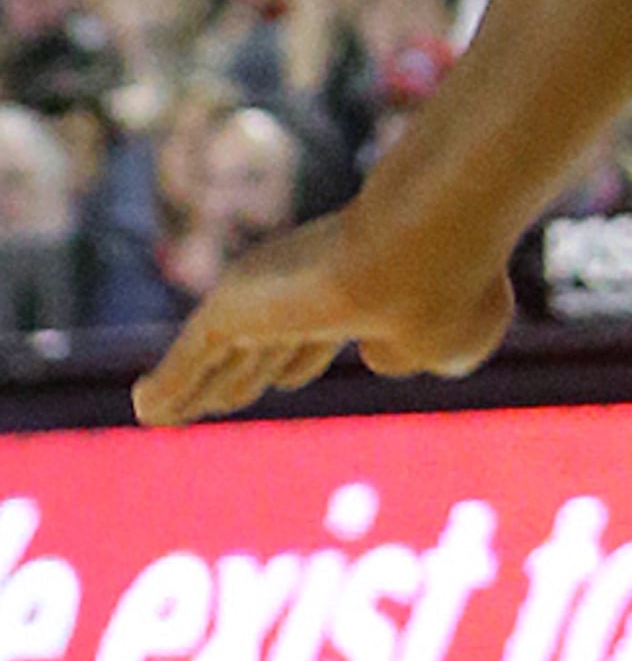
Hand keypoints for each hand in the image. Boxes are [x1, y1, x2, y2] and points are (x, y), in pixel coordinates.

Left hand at [134, 198, 516, 428]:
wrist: (421, 249)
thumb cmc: (451, 289)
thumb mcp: (456, 338)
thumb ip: (420, 351)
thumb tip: (380, 354)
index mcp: (363, 298)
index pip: (323, 334)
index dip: (301, 359)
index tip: (287, 377)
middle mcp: (313, 292)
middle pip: (268, 342)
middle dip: (247, 370)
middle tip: (226, 395)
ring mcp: (270, 300)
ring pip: (220, 355)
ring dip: (196, 386)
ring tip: (164, 410)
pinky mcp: (230, 311)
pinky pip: (188, 359)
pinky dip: (168, 387)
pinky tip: (146, 411)